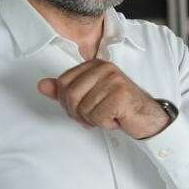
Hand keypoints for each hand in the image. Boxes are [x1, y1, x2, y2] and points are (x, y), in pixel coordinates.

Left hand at [39, 60, 170, 139]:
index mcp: (94, 64)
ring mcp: (113, 80)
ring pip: (83, 108)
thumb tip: (42, 85)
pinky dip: (105, 123)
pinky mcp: (120, 95)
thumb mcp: (88, 97)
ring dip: (94, 120)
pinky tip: (116, 119)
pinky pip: (97, 117)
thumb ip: (65, 91)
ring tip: (109, 115)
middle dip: (79, 113)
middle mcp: (103, 68)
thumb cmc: (117, 107)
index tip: (84, 108)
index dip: (68, 103)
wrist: (146, 117)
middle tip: (95, 116)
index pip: (63, 83)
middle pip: (70, 96)